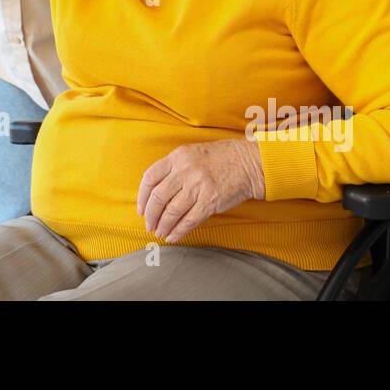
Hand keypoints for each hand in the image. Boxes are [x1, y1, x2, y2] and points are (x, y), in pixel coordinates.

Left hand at [137, 138, 265, 243]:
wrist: (249, 163)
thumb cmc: (221, 157)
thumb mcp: (193, 153)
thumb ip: (175, 168)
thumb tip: (157, 191)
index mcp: (178, 156)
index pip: (150, 178)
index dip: (142, 196)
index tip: (140, 208)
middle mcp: (185, 171)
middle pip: (158, 197)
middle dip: (151, 215)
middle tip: (149, 225)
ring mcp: (198, 186)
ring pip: (172, 211)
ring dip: (163, 226)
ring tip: (160, 233)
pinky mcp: (210, 201)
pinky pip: (189, 220)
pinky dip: (179, 231)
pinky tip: (174, 237)